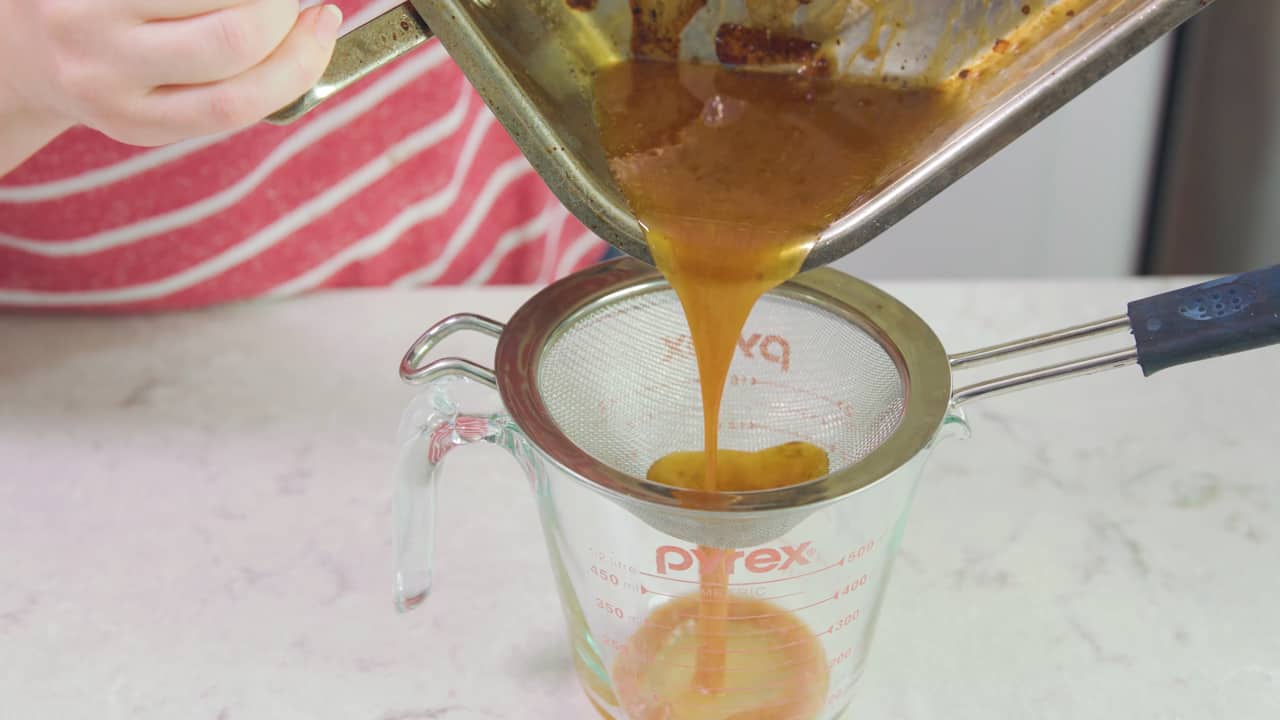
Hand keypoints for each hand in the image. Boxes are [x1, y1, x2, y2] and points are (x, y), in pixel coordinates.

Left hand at [0, 0, 339, 150]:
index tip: (325, 24)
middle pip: (234, 39)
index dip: (300, 60)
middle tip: (283, 3)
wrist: (18, 43)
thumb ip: (234, 85)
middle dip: (281, 13)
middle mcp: (104, 71)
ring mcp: (85, 14)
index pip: (238, 100)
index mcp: (138, 120)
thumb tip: (315, 34)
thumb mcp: (163, 100)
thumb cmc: (117, 68)